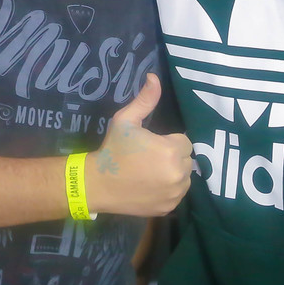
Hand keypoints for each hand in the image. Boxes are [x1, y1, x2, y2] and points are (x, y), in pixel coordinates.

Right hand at [87, 74, 191, 216]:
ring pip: (184, 177)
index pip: (184, 141)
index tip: (151, 145)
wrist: (97, 184)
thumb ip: (145, 100)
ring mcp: (175, 193)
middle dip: (172, 156)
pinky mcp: (169, 207)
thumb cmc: (112, 149)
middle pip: (186, 160)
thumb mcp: (125, 120)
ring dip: (173, 173)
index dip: (168, 141)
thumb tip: (154, 77)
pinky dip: (169, 190)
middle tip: (149, 158)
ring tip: (150, 172)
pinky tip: (150, 185)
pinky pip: (177, 194)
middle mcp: (178, 173)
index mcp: (171, 150)